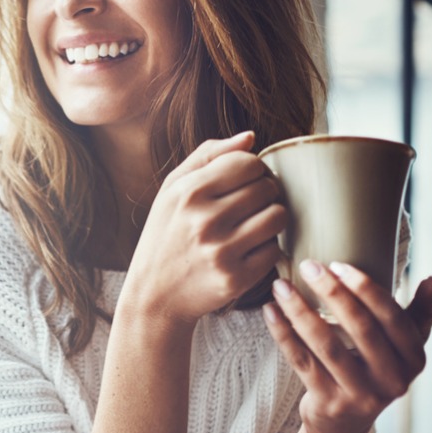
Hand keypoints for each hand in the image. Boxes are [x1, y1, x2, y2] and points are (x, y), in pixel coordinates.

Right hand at [124, 131, 286, 324]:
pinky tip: (247, 250)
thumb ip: (208, 156)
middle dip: (264, 193)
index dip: (253, 170)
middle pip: (267, 188)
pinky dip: (266, 248)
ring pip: (278, 216)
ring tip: (252, 225)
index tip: (244, 182)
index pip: (248, 162)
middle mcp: (204, 220)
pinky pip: (274, 250)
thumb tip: (250, 137)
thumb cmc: (165, 235)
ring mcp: (221, 251)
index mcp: (188, 192)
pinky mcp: (236, 278)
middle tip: (248, 207)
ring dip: (271, 219)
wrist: (154, 294)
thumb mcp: (171, 191)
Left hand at [264, 260, 431, 432]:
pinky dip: (283, 333)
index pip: (392, 318)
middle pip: (360, 329)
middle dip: (332, 293)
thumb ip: (418, 316)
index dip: (366, 289)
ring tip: (280, 286)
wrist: (344, 424)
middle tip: (308, 266)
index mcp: (413, 359)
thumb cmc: (373, 373)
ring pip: (326, 345)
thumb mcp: (402, 349)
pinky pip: (301, 361)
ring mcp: (360, 394)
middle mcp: (392, 379)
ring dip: (300, 311)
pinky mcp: (328, 402)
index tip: (339, 264)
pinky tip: (270, 310)